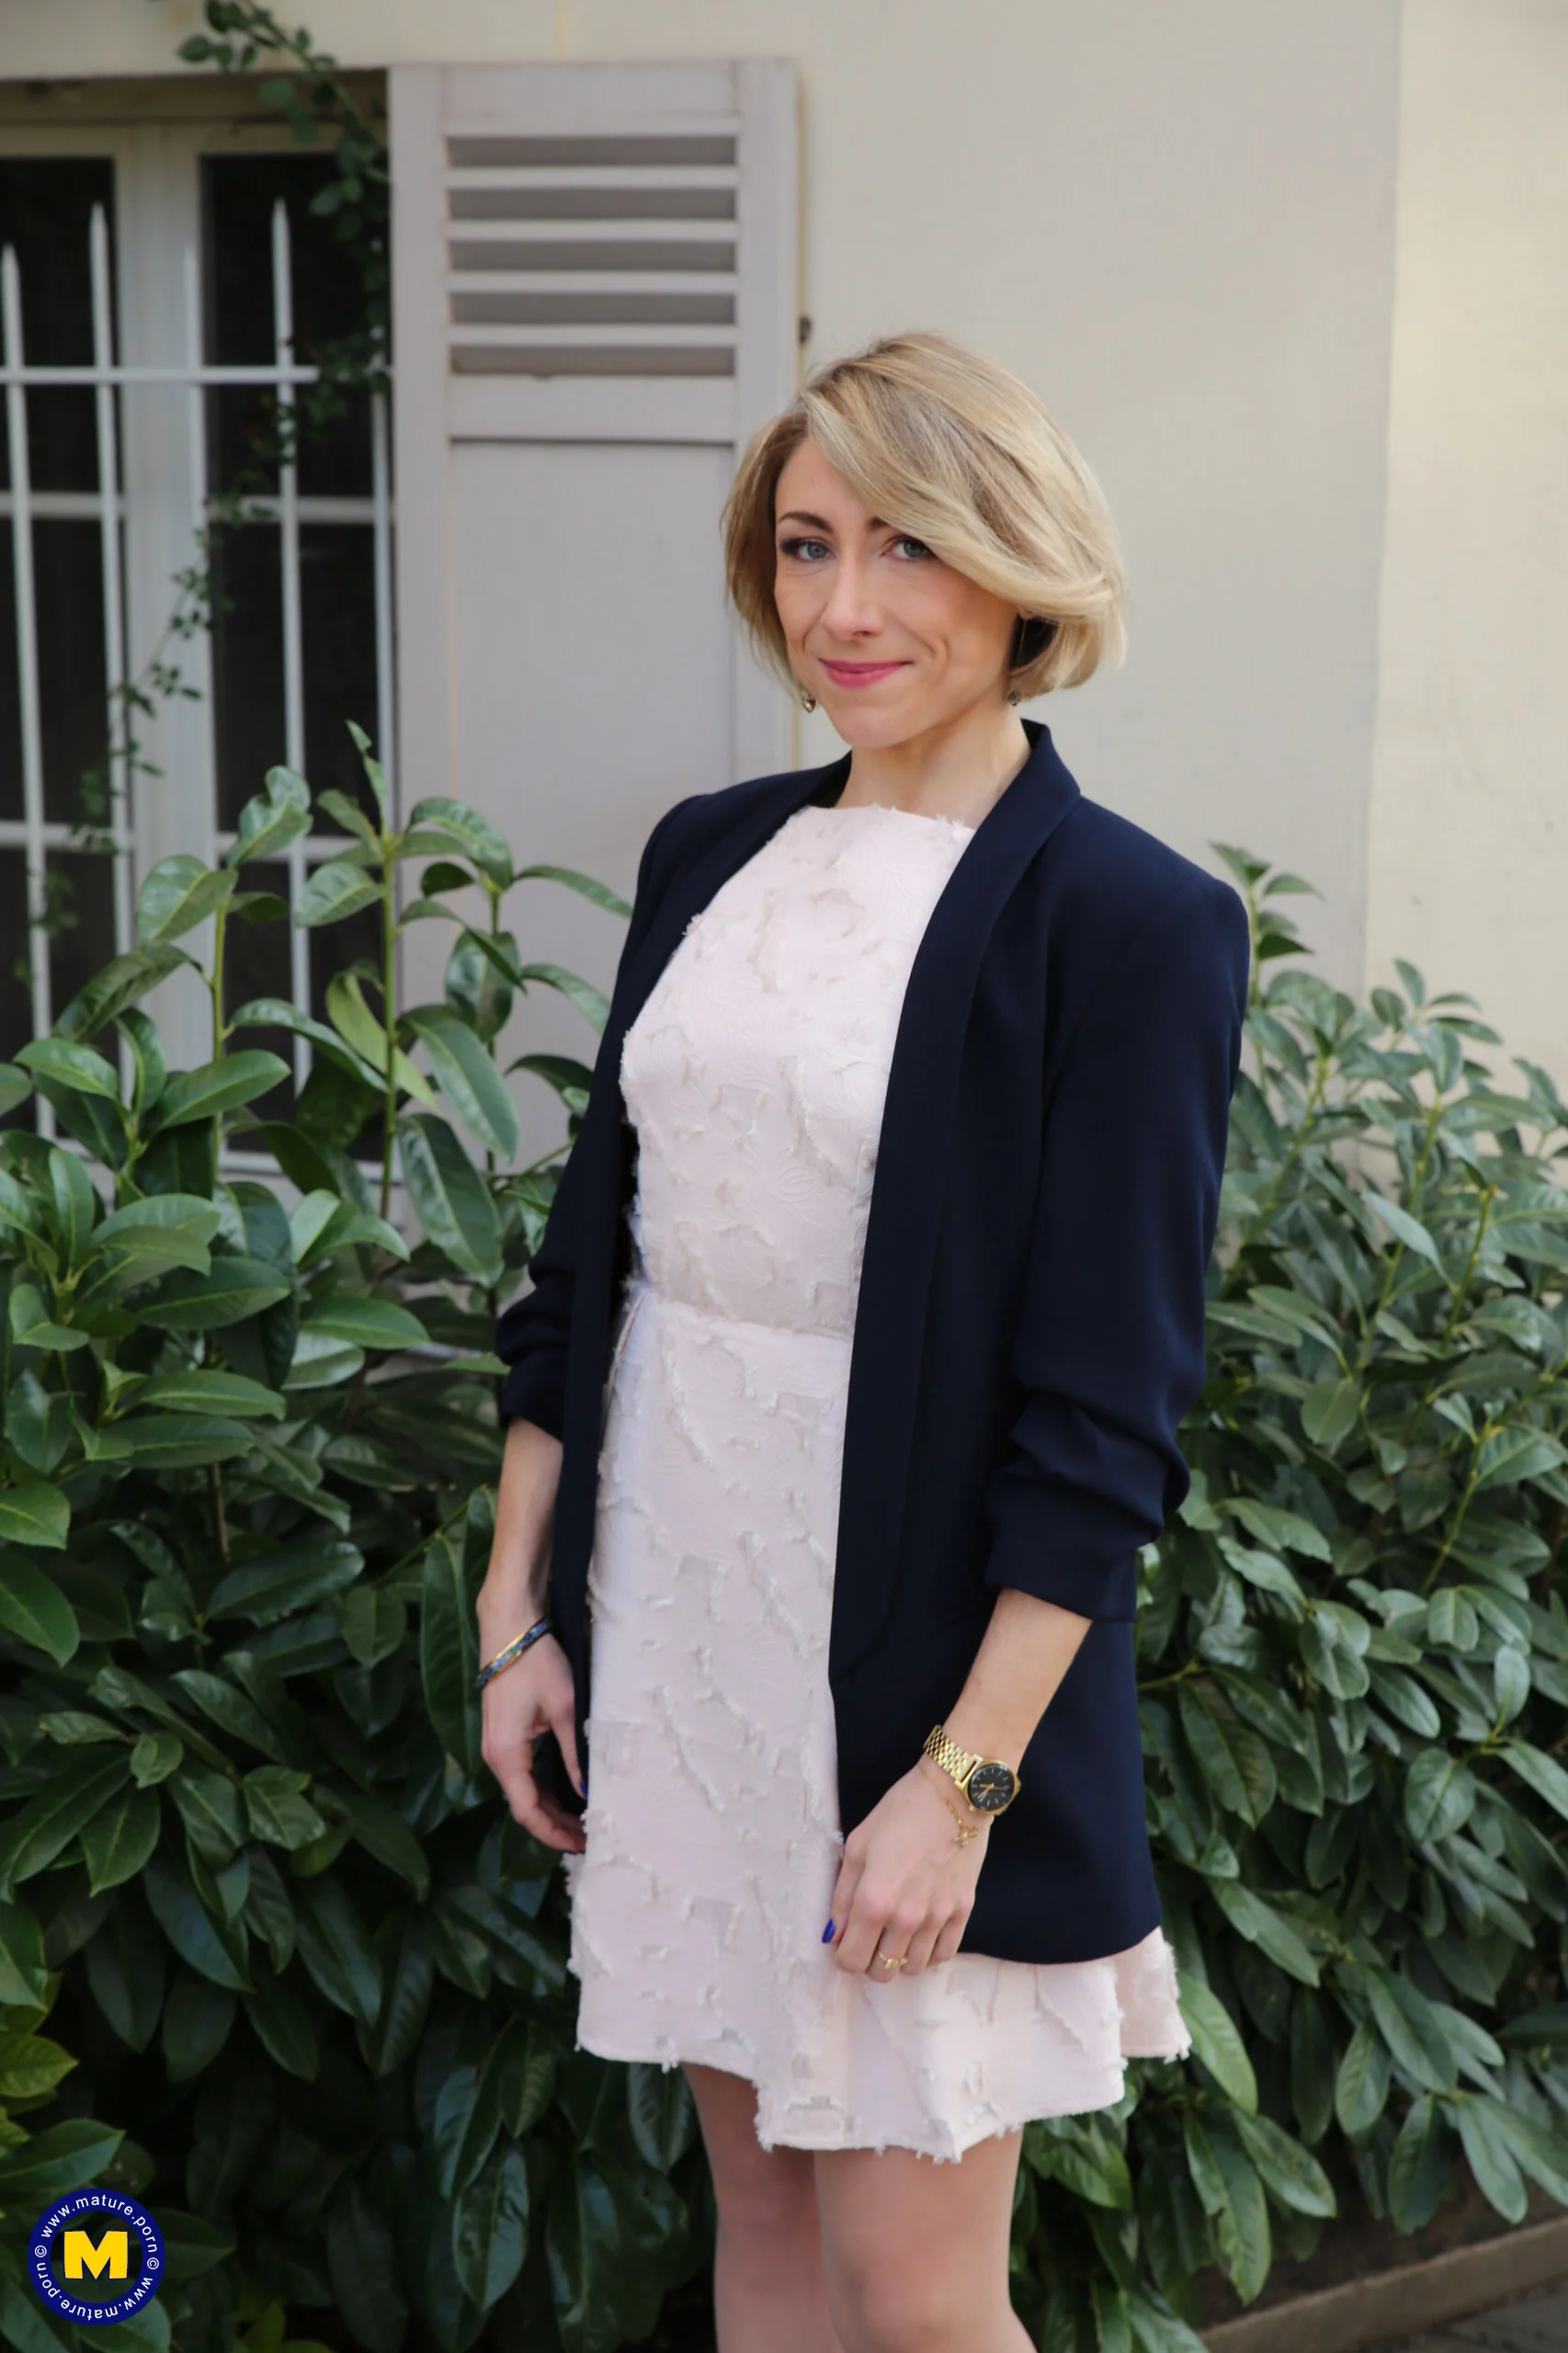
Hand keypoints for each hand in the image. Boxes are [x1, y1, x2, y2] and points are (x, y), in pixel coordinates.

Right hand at [479, 1634, 585, 1853]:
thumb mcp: (565, 1709)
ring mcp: (495, 1745)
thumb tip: (586, 1792)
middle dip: (553, 1825)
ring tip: (580, 1821)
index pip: (527, 1811)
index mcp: (507, 1755)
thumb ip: (574, 1754)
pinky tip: (563, 1793)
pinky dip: (541, 1788)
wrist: (510, 1627)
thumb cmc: (537, 1663)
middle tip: (587, 1837)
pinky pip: (521, 1773)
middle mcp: (495, 1756)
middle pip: (523, 1805)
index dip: (553, 1833)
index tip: (580, 1845)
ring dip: (549, 1807)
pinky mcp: (501, 1734)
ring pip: (522, 1790)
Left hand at [825, 1757, 988, 1978]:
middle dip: (869, 1959)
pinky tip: (921, 1934)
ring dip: (899, 1956)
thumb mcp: (857, 1846)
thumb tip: (835, 1934)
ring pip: (912, 1968)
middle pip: (882, 1971)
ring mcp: (938, 1918)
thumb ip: (843, 1896)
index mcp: (874, 1901)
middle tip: (870, 1936)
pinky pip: (943, 1955)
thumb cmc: (899, 1813)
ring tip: (896, 1932)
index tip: (845, 1940)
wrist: (953, 1795)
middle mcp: (906, 1918)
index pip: (852, 1959)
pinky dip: (928, 1952)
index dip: (843, 1954)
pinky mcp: (963, 1911)